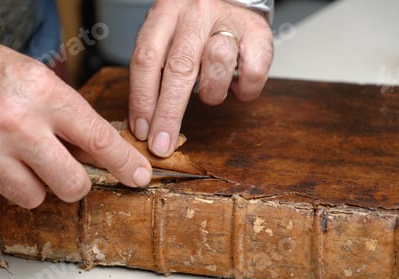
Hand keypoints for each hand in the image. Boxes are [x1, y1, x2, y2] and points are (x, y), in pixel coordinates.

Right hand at [0, 22, 151, 207]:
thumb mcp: (31, 77)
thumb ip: (66, 114)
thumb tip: (97, 149)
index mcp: (43, 93)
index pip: (99, 139)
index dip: (125, 163)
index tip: (138, 176)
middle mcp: (17, 124)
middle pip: (72, 185)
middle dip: (74, 184)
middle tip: (64, 173)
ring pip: (34, 198)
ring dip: (30, 183)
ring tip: (12, 155)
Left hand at [129, 0, 272, 156]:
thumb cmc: (192, 27)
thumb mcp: (165, 38)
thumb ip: (153, 72)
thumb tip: (142, 123)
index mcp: (165, 13)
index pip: (146, 60)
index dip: (142, 100)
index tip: (142, 131)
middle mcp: (195, 13)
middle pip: (180, 67)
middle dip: (169, 114)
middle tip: (163, 143)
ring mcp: (228, 20)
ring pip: (217, 64)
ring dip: (211, 93)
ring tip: (210, 93)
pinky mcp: (258, 32)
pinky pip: (253, 72)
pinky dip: (244, 90)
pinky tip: (236, 87)